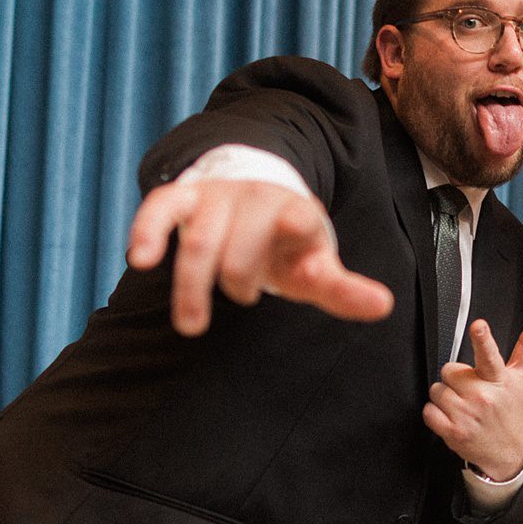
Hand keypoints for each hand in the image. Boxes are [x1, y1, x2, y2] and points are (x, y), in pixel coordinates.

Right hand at [126, 179, 393, 334]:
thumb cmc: (289, 246)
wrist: (256, 200)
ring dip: (192, 283)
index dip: (297, 226)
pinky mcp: (182, 198)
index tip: (300, 247)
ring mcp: (217, 197)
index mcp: (297, 212)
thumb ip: (341, 289)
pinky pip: (160, 208)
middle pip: (242, 240)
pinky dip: (147, 231)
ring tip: (193, 325)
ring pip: (200, 236)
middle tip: (248, 298)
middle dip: (240, 275)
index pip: (298, 217)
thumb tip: (383, 305)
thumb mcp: (316, 266)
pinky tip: (139, 260)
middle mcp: (256, 198)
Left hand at [423, 318, 522, 482]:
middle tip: (469, 389)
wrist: (509, 452)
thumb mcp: (521, 379)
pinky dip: (435, 413)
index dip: (483, 339)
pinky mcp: (453, 432)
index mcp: (499, 380)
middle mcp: (483, 396)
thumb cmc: (511, 412)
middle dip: (455, 378)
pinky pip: (429, 411)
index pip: (490, 355)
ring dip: (445, 396)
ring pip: (437, 390)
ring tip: (462, 405)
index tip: (479, 326)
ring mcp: (467, 415)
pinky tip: (451, 417)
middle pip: (449, 370)